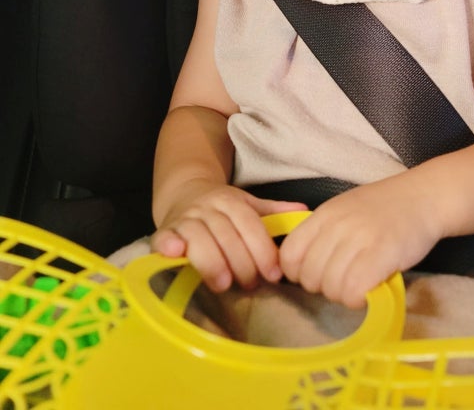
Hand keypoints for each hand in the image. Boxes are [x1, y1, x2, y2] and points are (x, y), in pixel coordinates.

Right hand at [151, 180, 306, 292]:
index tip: (274, 275)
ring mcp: (185, 218)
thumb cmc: (221, 209)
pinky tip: (176, 254)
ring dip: (211, 260)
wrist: (183, 192)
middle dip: (241, 261)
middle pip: (226, 233)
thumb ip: (273, 212)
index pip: (249, 224)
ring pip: (198, 236)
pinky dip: (168, 245)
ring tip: (223, 283)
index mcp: (231, 201)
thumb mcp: (248, 205)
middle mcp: (208, 207)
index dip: (262, 249)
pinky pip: (164, 237)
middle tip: (250, 286)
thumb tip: (305, 212)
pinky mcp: (164, 230)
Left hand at [279, 177, 440, 307]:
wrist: (425, 196)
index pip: (289, 254)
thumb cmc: (385, 208)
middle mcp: (338, 224)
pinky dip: (358, 299)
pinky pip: (353, 291)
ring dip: (344, 295)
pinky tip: (370, 290)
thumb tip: (302, 269)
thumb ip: (323, 233)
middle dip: (324, 287)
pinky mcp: (382, 254)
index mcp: (325, 213)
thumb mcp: (345, 210)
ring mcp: (360, 238)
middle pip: (309, 277)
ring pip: (331, 288)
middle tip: (346, 280)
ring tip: (361, 284)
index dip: (299, 273)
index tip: (319, 274)